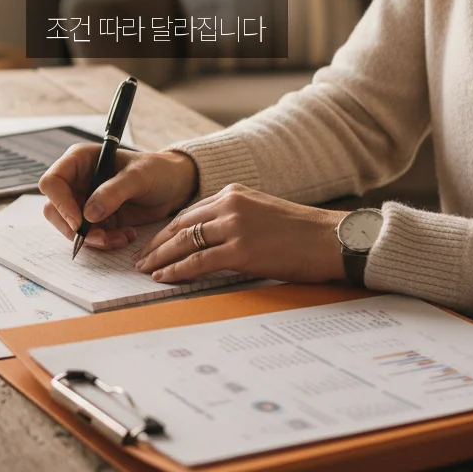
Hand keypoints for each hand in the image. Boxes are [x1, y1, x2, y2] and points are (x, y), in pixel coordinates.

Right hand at [39, 143, 197, 250]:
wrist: (174, 186)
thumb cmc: (156, 171)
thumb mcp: (139, 177)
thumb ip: (113, 192)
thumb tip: (88, 214)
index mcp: (80, 160)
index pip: (52, 182)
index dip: (60, 203)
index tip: (79, 222)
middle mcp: (77, 181)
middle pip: (55, 209)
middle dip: (75, 228)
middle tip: (101, 239)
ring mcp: (84, 201)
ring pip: (70, 227)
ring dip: (92, 239)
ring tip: (120, 238)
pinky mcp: (96, 219)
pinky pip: (88, 236)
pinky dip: (104, 242)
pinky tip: (125, 236)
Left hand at [132, 184, 348, 284]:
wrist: (331, 239)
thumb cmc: (303, 232)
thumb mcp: (263, 213)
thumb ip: (236, 219)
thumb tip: (212, 239)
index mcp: (234, 193)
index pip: (189, 212)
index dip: (168, 230)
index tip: (155, 243)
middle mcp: (230, 205)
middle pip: (180, 225)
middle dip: (157, 243)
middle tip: (141, 258)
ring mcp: (234, 227)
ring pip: (184, 242)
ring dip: (160, 258)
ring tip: (146, 270)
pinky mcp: (241, 251)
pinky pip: (198, 262)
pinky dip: (177, 270)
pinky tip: (164, 278)